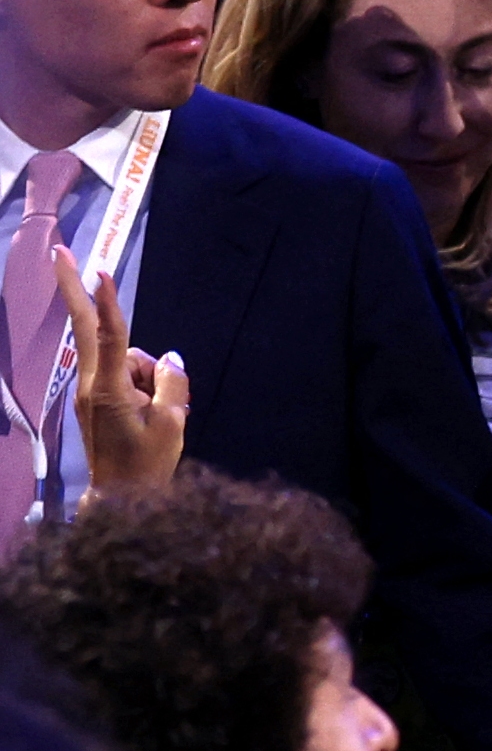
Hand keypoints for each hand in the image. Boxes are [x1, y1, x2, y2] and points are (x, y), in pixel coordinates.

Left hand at [60, 249, 185, 500]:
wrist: (121, 500)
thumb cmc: (148, 464)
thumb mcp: (173, 423)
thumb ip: (172, 382)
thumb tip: (169, 358)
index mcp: (109, 390)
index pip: (110, 335)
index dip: (106, 301)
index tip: (99, 268)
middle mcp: (92, 385)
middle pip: (86, 327)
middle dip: (73, 288)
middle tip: (59, 251)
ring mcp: (90, 392)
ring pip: (124, 358)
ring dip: (148, 373)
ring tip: (163, 410)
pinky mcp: (95, 400)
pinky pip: (123, 375)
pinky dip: (143, 384)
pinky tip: (155, 410)